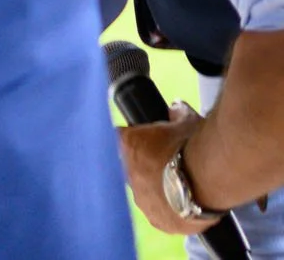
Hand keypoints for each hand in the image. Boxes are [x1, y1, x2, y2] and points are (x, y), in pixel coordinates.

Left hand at [119, 103, 215, 235]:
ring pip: (145, 193)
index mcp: (126, 145)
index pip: (118, 137)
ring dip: (158, 189)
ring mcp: (142, 201)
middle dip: (146, 165)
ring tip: (181, 185)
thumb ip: (178, 115)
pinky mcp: (161, 222)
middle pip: (130, 168)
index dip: (134, 139)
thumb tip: (177, 108)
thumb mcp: (187, 122)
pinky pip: (161, 215)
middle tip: (168, 163)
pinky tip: (186, 204)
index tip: (148, 141)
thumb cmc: (195, 143)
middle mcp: (127, 175)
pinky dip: (171, 210)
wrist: (210, 175)